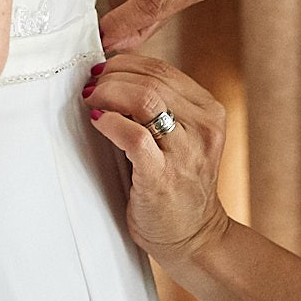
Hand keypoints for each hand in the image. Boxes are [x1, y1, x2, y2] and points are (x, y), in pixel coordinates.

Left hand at [81, 52, 231, 265]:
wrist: (192, 236)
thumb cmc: (177, 185)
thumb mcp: (182, 138)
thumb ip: (161, 108)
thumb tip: (113, 75)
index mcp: (209, 112)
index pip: (163, 69)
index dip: (125, 64)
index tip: (102, 71)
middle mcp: (203, 128)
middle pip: (151, 79)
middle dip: (112, 76)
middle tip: (91, 86)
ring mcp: (186, 152)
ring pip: (144, 98)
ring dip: (108, 93)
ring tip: (91, 101)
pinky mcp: (163, 175)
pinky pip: (133, 135)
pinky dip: (110, 123)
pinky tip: (97, 122)